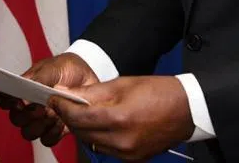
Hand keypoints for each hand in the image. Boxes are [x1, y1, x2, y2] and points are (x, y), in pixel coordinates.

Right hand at [0, 53, 98, 146]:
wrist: (87, 78)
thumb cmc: (66, 69)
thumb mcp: (52, 68)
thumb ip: (37, 80)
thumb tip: (23, 98)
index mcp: (23, 88)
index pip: (5, 99)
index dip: (7, 102)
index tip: (19, 101)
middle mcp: (29, 107)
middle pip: (16, 119)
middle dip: (27, 115)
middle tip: (41, 107)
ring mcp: (41, 120)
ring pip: (29, 133)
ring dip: (40, 125)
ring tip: (54, 114)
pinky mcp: (54, 130)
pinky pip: (47, 140)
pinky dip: (54, 133)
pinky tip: (62, 122)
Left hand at [50, 76, 194, 160]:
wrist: (186, 110)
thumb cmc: (157, 91)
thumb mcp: (122, 84)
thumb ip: (92, 92)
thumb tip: (66, 92)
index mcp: (119, 118)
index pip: (79, 116)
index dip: (62, 107)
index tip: (53, 98)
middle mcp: (122, 141)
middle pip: (82, 131)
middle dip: (69, 117)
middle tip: (62, 103)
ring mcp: (128, 153)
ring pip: (92, 142)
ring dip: (82, 127)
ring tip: (80, 111)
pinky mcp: (133, 159)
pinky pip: (106, 149)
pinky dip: (97, 136)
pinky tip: (98, 123)